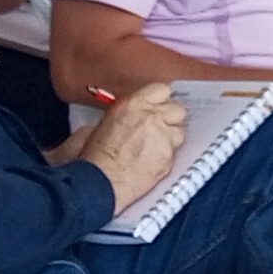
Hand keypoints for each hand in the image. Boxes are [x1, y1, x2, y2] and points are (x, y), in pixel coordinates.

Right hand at [78, 84, 184, 209]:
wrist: (98, 184)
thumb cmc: (92, 158)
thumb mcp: (96, 125)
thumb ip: (117, 117)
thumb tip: (121, 121)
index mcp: (132, 104)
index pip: (161, 89)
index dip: (160, 100)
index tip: (157, 107)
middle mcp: (151, 117)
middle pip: (177, 109)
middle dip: (170, 118)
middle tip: (158, 128)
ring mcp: (163, 138)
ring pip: (180, 132)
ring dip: (170, 138)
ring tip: (154, 148)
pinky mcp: (168, 158)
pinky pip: (175, 153)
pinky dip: (166, 157)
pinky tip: (151, 163)